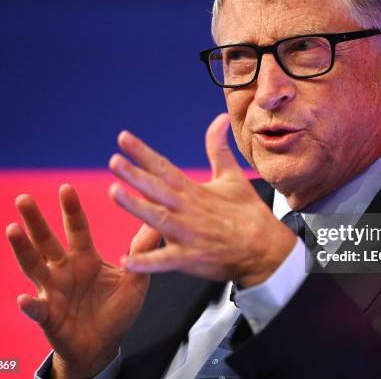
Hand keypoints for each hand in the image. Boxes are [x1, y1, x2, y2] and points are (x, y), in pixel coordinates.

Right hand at [6, 185, 158, 377]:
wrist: (104, 345)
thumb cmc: (117, 311)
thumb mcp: (135, 281)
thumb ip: (143, 253)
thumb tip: (158, 221)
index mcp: (85, 259)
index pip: (76, 229)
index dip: (71, 210)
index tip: (65, 188)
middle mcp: (64, 270)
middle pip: (46, 241)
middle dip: (35, 221)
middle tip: (23, 199)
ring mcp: (53, 291)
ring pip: (33, 267)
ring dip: (22, 249)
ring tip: (12, 230)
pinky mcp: (49, 316)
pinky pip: (38, 310)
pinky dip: (30, 305)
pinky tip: (23, 298)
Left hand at [109, 113, 296, 286]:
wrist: (266, 250)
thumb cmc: (248, 215)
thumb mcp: (233, 177)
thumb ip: (218, 148)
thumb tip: (220, 118)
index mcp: (194, 191)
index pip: (164, 168)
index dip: (143, 153)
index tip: (123, 138)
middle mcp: (188, 210)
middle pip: (158, 189)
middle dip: (135, 175)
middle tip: (115, 161)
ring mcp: (188, 234)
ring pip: (158, 219)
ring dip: (136, 206)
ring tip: (115, 193)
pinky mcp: (190, 258)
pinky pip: (165, 261)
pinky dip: (147, 262)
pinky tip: (127, 261)